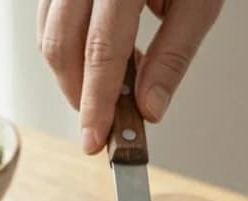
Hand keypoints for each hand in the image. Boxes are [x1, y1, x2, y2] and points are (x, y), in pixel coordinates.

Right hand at [37, 0, 223, 154]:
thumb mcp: (200, 0)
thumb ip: (173, 56)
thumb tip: (149, 109)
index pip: (102, 50)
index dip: (96, 103)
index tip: (95, 140)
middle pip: (61, 46)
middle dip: (78, 94)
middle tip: (103, 120)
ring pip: (48, 36)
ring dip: (71, 74)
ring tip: (108, 83)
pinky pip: (47, 18)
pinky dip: (67, 48)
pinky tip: (98, 53)